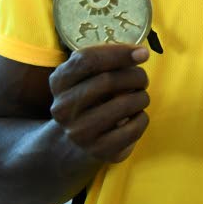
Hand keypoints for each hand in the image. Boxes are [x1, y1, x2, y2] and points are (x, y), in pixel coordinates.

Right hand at [49, 46, 150, 163]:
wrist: (77, 142)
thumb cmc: (91, 99)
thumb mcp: (87, 76)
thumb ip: (107, 60)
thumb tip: (140, 53)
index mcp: (59, 82)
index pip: (87, 60)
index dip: (119, 53)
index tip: (143, 52)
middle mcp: (64, 107)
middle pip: (108, 81)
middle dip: (135, 76)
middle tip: (143, 79)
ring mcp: (79, 131)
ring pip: (124, 104)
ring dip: (142, 97)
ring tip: (140, 97)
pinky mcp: (97, 150)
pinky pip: (133, 128)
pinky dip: (143, 118)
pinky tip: (137, 116)